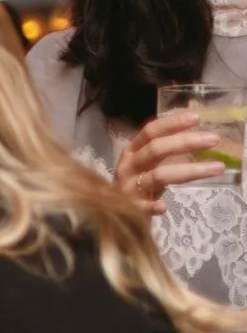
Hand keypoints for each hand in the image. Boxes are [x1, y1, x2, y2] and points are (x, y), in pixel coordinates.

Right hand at [113, 112, 227, 215]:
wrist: (115, 214)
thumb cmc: (137, 185)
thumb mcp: (146, 164)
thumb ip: (164, 152)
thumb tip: (200, 138)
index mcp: (132, 152)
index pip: (150, 132)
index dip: (171, 123)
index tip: (196, 118)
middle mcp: (128, 166)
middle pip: (155, 149)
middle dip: (186, 142)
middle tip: (214, 139)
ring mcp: (127, 187)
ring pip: (158, 175)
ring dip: (189, 171)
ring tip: (217, 168)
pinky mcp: (129, 208)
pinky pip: (141, 206)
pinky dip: (152, 206)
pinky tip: (163, 207)